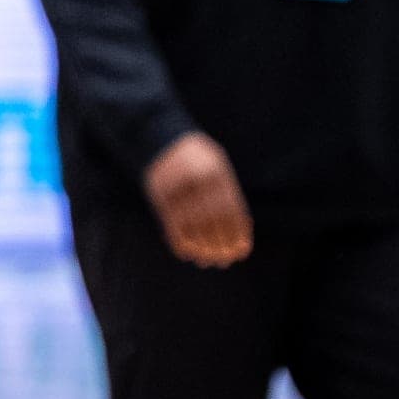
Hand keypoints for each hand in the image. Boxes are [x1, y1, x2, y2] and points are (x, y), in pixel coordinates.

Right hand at [142, 132, 253, 267]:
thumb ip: (226, 194)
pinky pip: (171, 222)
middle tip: (223, 262)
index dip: (237, 234)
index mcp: (217, 171)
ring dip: (200, 247)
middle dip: (220, 245)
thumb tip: (241, 232)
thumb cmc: (194, 157)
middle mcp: (198, 179)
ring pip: (192, 224)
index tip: (241, 251)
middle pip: (213, 220)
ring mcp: (178, 186)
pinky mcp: (159, 193)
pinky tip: (185, 252)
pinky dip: (178, 240)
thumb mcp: (215, 165)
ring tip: (205, 260)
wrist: (158, 136)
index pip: (231, 209)